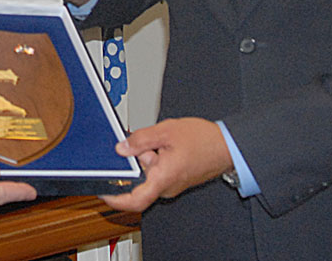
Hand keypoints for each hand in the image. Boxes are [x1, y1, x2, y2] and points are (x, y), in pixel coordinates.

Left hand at [100, 118, 232, 212]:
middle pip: (139, 178)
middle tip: (145, 143)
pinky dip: (156, 157)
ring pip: (148, 173)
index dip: (115, 198)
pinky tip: (165, 144)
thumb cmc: (204, 140)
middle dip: (136, 159)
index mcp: (163, 178)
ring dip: (147, 155)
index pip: (134, 200)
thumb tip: (121, 148)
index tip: (103, 190)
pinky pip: (158, 171)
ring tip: (160, 140)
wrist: (227, 146)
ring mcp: (172, 184)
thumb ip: (141, 139)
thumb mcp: (166, 131)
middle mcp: (167, 187)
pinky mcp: (175, 179)